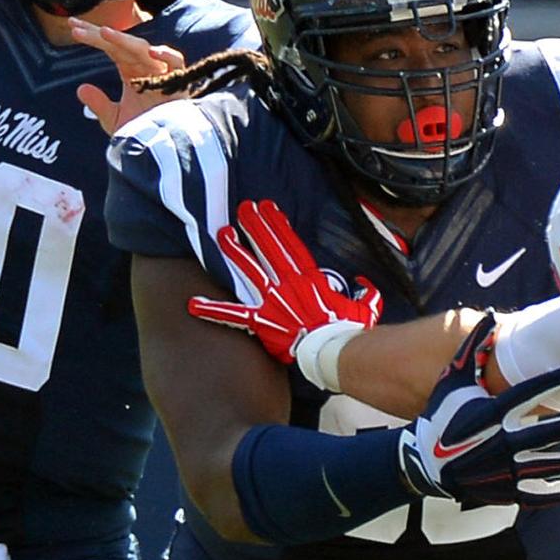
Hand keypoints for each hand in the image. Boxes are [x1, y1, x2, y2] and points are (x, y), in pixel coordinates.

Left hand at [73, 19, 187, 134]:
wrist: (163, 151)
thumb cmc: (142, 133)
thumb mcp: (115, 120)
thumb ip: (99, 105)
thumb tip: (81, 88)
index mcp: (131, 71)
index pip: (111, 48)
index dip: (93, 36)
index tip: (72, 28)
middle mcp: (145, 67)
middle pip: (122, 44)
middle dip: (99, 34)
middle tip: (76, 28)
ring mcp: (162, 72)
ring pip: (142, 49)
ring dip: (123, 40)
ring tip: (103, 33)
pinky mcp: (179, 82)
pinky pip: (176, 62)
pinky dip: (166, 55)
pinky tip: (151, 52)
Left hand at [188, 199, 381, 363]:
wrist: (334, 352)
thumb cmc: (349, 330)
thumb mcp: (366, 306)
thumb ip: (365, 292)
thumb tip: (362, 284)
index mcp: (310, 278)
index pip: (290, 244)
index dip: (278, 224)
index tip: (268, 207)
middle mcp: (288, 284)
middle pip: (268, 249)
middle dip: (256, 226)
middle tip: (243, 207)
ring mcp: (273, 301)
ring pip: (249, 271)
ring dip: (235, 252)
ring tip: (222, 234)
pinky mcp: (262, 322)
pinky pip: (234, 315)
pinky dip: (213, 310)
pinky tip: (193, 304)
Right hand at [397, 314, 559, 507]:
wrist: (425, 461)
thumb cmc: (443, 414)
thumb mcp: (453, 379)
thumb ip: (474, 349)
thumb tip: (493, 316)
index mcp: (488, 413)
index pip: (524, 395)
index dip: (549, 382)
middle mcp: (498, 442)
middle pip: (544, 433)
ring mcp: (503, 469)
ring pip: (547, 466)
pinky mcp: (506, 491)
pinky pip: (541, 494)